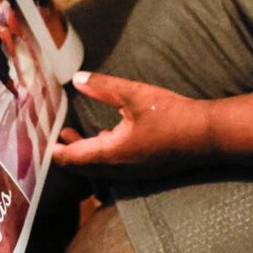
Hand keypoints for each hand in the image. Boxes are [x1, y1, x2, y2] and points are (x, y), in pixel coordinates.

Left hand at [51, 72, 213, 177]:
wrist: (208, 136)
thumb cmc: (172, 115)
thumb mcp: (135, 94)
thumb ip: (103, 87)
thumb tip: (77, 79)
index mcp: (112, 153)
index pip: (73, 158)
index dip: (56, 152)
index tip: (44, 143)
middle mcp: (119, 169)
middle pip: (83, 167)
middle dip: (68, 153)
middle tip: (57, 137)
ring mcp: (133, 173)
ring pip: (99, 169)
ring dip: (85, 154)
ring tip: (76, 136)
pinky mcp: (145, 171)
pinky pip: (114, 169)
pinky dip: (102, 156)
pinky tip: (108, 138)